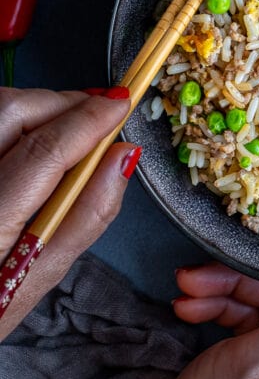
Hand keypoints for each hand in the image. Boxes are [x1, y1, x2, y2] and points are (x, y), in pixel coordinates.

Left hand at [0, 87, 138, 339]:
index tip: (122, 103)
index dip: (89, 120)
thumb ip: (89, 213)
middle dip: (65, 104)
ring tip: (71, 132)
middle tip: (100, 117)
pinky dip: (18, 121)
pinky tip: (36, 141)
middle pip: (13, 112)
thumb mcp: (44, 275)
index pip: (45, 151)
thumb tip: (124, 157)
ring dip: (41, 109)